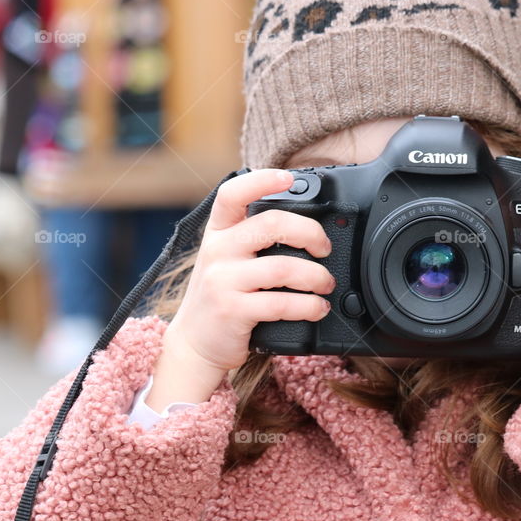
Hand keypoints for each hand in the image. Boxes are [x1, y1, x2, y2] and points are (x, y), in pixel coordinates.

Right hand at [146, 169, 334, 410]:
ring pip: (283, 267)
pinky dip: (309, 306)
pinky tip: (317, 307)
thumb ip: (252, 239)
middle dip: (309, 233)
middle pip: (270, 224)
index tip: (288, 178)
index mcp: (218, 232)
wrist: (195, 343)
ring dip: (316, 276)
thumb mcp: (227, 259)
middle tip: (324, 248)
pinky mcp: (233, 310)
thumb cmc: (222, 296)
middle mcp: (218, 251)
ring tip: (325, 284)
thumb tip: (305, 227)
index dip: (261, 180)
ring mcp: (223, 281)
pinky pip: (282, 303)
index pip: (232, 194)